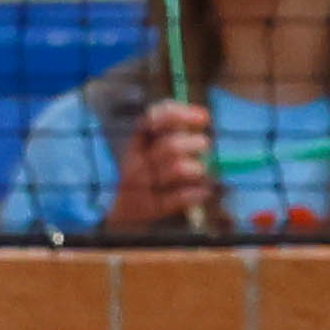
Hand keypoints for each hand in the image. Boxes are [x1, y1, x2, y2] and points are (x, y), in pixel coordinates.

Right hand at [104, 98, 218, 233]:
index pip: (155, 119)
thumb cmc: (147, 174)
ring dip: (197, 168)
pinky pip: (179, 197)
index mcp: (137, 142)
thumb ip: (173, 130)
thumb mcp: (149, 149)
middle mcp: (136, 162)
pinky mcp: (152, 208)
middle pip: (171, 146)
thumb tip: (204, 116)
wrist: (124, 214)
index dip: (182, 115)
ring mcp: (143, 186)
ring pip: (177, 169)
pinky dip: (196, 193)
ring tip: (201, 170)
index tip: (205, 117)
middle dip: (195, 143)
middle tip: (204, 145)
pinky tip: (203, 192)